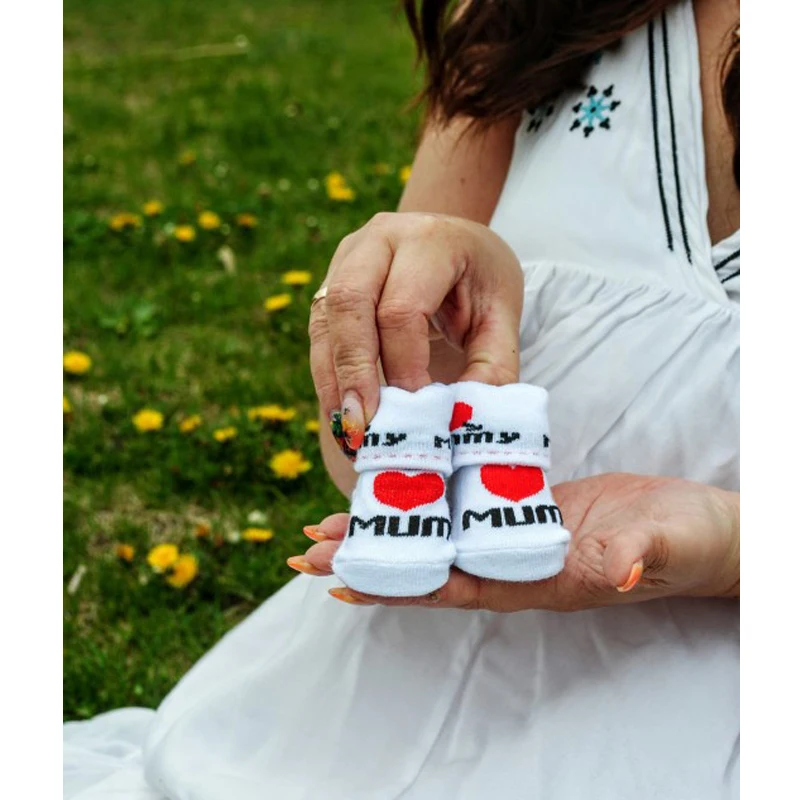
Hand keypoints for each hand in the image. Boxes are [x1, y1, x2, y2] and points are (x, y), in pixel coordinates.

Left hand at [287, 474, 739, 610]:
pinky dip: (430, 500)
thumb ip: (636, 556)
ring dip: (390, 528)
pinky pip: (468, 506)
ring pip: (440, 535)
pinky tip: (403, 488)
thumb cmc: (689, 543)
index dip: (397, 586)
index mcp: (539, 579)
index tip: (341, 582)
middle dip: (371, 557)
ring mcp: (519, 535)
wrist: (706, 531)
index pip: (454, 587)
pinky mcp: (529, 507)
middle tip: (308, 547)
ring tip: (334, 522)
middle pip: (429, 564)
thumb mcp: (665, 545)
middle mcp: (517, 563)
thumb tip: (612, 569)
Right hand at [309, 211, 523, 454]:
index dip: (404, 364)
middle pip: (350, 301)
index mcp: (431, 240)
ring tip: (347, 429)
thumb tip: (463, 419)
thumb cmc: (481, 281)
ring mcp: (348, 256)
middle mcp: (381, 238)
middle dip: (354, 370)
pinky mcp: (332, 281)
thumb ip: (493, 365)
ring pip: (325, 316)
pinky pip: (319, 329)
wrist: (458, 244)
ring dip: (333, 378)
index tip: (417, 410)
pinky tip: (339, 413)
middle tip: (363, 425)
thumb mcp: (502, 316)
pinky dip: (327, 374)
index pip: (402, 307)